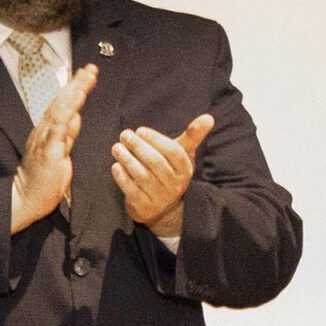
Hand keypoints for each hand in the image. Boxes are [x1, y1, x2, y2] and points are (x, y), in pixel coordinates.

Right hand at [9, 64, 95, 232]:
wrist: (26, 198)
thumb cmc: (44, 178)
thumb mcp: (61, 152)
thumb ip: (67, 134)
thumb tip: (76, 116)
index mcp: (48, 131)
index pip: (63, 104)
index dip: (75, 88)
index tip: (87, 74)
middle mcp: (44, 131)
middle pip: (61, 102)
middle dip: (76, 84)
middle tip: (90, 69)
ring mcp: (45, 140)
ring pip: (59, 111)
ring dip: (73, 94)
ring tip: (85, 79)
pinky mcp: (48, 152)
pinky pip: (58, 130)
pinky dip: (67, 115)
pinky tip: (76, 105)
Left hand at [112, 113, 215, 241]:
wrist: (163, 208)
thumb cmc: (170, 171)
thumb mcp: (182, 154)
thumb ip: (193, 135)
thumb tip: (209, 117)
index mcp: (185, 169)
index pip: (174, 152)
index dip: (156, 140)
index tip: (140, 130)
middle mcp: (175, 184)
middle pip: (156, 163)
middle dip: (138, 147)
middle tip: (125, 135)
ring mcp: (159, 197)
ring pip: (142, 176)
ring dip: (127, 160)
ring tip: (117, 147)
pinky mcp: (143, 206)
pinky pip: (132, 190)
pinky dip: (122, 177)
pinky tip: (116, 166)